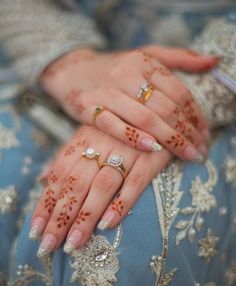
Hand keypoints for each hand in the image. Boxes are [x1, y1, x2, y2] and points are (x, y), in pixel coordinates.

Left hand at [29, 125, 172, 255]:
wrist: (154, 108)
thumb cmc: (117, 127)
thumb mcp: (88, 134)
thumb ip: (67, 156)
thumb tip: (43, 177)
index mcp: (83, 140)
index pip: (59, 174)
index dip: (46, 202)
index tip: (35, 229)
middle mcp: (101, 145)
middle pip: (76, 183)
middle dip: (61, 216)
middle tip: (48, 245)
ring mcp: (126, 151)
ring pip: (102, 185)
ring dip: (87, 215)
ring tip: (74, 242)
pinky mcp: (149, 158)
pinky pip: (135, 182)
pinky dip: (122, 202)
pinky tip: (108, 224)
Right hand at [39, 46, 218, 162]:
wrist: (72, 70)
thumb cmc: (115, 68)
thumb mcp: (146, 55)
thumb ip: (179, 57)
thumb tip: (213, 62)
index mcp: (144, 62)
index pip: (179, 91)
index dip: (196, 115)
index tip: (205, 134)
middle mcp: (126, 75)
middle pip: (165, 107)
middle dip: (187, 132)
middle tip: (199, 150)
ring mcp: (106, 92)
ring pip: (145, 118)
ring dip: (169, 138)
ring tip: (186, 154)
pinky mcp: (89, 109)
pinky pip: (114, 125)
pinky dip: (134, 138)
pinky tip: (153, 149)